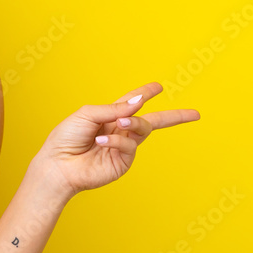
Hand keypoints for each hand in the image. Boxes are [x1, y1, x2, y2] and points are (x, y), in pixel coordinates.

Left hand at [33, 82, 200, 199]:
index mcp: (108, 117)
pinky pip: (129, 145)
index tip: (158, 87)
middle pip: (151, 121)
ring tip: (120, 123)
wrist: (57, 165)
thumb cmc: (66, 138)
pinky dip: (117, 140)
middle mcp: (119, 131)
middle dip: (174, 117)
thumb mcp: (87, 115)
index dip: (145, 94)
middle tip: (195, 114)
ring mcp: (123, 147)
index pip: (131, 103)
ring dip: (134, 122)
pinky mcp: (123, 162)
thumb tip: (139, 101)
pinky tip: (101, 140)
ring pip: (143, 129)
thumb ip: (113, 109)